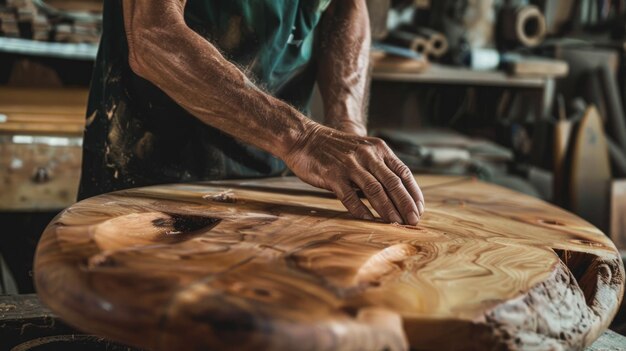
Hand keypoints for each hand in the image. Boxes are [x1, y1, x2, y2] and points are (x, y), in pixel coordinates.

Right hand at [283, 123, 424, 224]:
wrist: (304, 138)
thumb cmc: (335, 149)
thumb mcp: (363, 150)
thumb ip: (379, 167)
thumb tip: (397, 193)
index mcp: (378, 149)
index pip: (403, 172)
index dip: (413, 193)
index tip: (419, 210)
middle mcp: (367, 155)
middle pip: (392, 182)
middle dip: (405, 204)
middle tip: (413, 221)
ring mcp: (350, 164)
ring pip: (375, 190)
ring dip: (387, 209)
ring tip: (396, 224)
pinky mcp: (332, 174)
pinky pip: (349, 196)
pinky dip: (361, 210)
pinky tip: (369, 221)